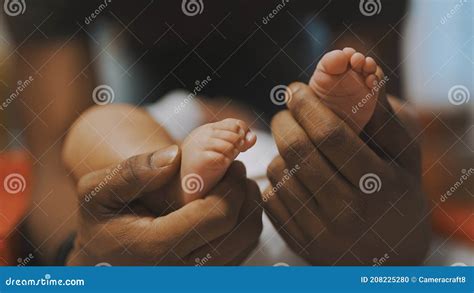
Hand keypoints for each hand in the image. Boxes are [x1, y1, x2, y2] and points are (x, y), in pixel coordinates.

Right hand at [67, 145, 262, 265]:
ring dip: (249, 210)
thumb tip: (174, 155)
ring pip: (247, 244)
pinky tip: (228, 206)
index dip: (232, 186)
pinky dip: (243, 226)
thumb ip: (131, 172)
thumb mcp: (98, 193)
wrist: (102, 261)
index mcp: (158, 249)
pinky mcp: (206, 278)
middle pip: (241, 231)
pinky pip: (242, 252)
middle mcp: (183, 272)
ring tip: (234, 186)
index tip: (231, 164)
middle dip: (245, 194)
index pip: (219, 216)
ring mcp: (198, 279)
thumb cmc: (101, 223)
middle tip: (236, 171)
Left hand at [264, 82, 429, 264]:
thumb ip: (384, 117)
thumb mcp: (403, 156)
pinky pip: (270, 197)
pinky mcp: (299, 241)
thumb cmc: (397, 193)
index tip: (296, 89)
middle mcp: (348, 212)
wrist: (388, 253)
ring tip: (294, 142)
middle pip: (297, 150)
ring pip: (279, 172)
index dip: (307, 105)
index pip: (330, 134)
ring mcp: (320, 231)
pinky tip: (292, 171)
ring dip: (279, 148)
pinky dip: (276, 176)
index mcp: (379, 185)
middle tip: (287, 109)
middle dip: (285, 119)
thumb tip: (364, 73)